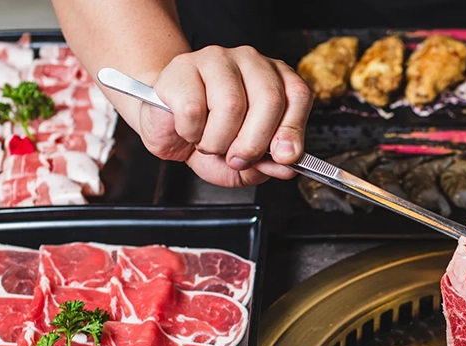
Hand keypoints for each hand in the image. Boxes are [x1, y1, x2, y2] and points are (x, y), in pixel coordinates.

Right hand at [138, 46, 311, 187]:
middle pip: (269, 99)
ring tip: (209, 143)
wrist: (167, 127)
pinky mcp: (183, 68)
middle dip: (254, 142)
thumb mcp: (247, 164)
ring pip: (231, 105)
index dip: (292, 130)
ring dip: (218, 141)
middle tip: (238, 158)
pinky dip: (192, 133)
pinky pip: (194, 109)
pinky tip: (190, 130)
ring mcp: (217, 60)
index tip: (282, 156)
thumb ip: (270, 165)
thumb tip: (286, 164)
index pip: (297, 96)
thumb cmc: (211, 138)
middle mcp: (251, 63)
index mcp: (275, 80)